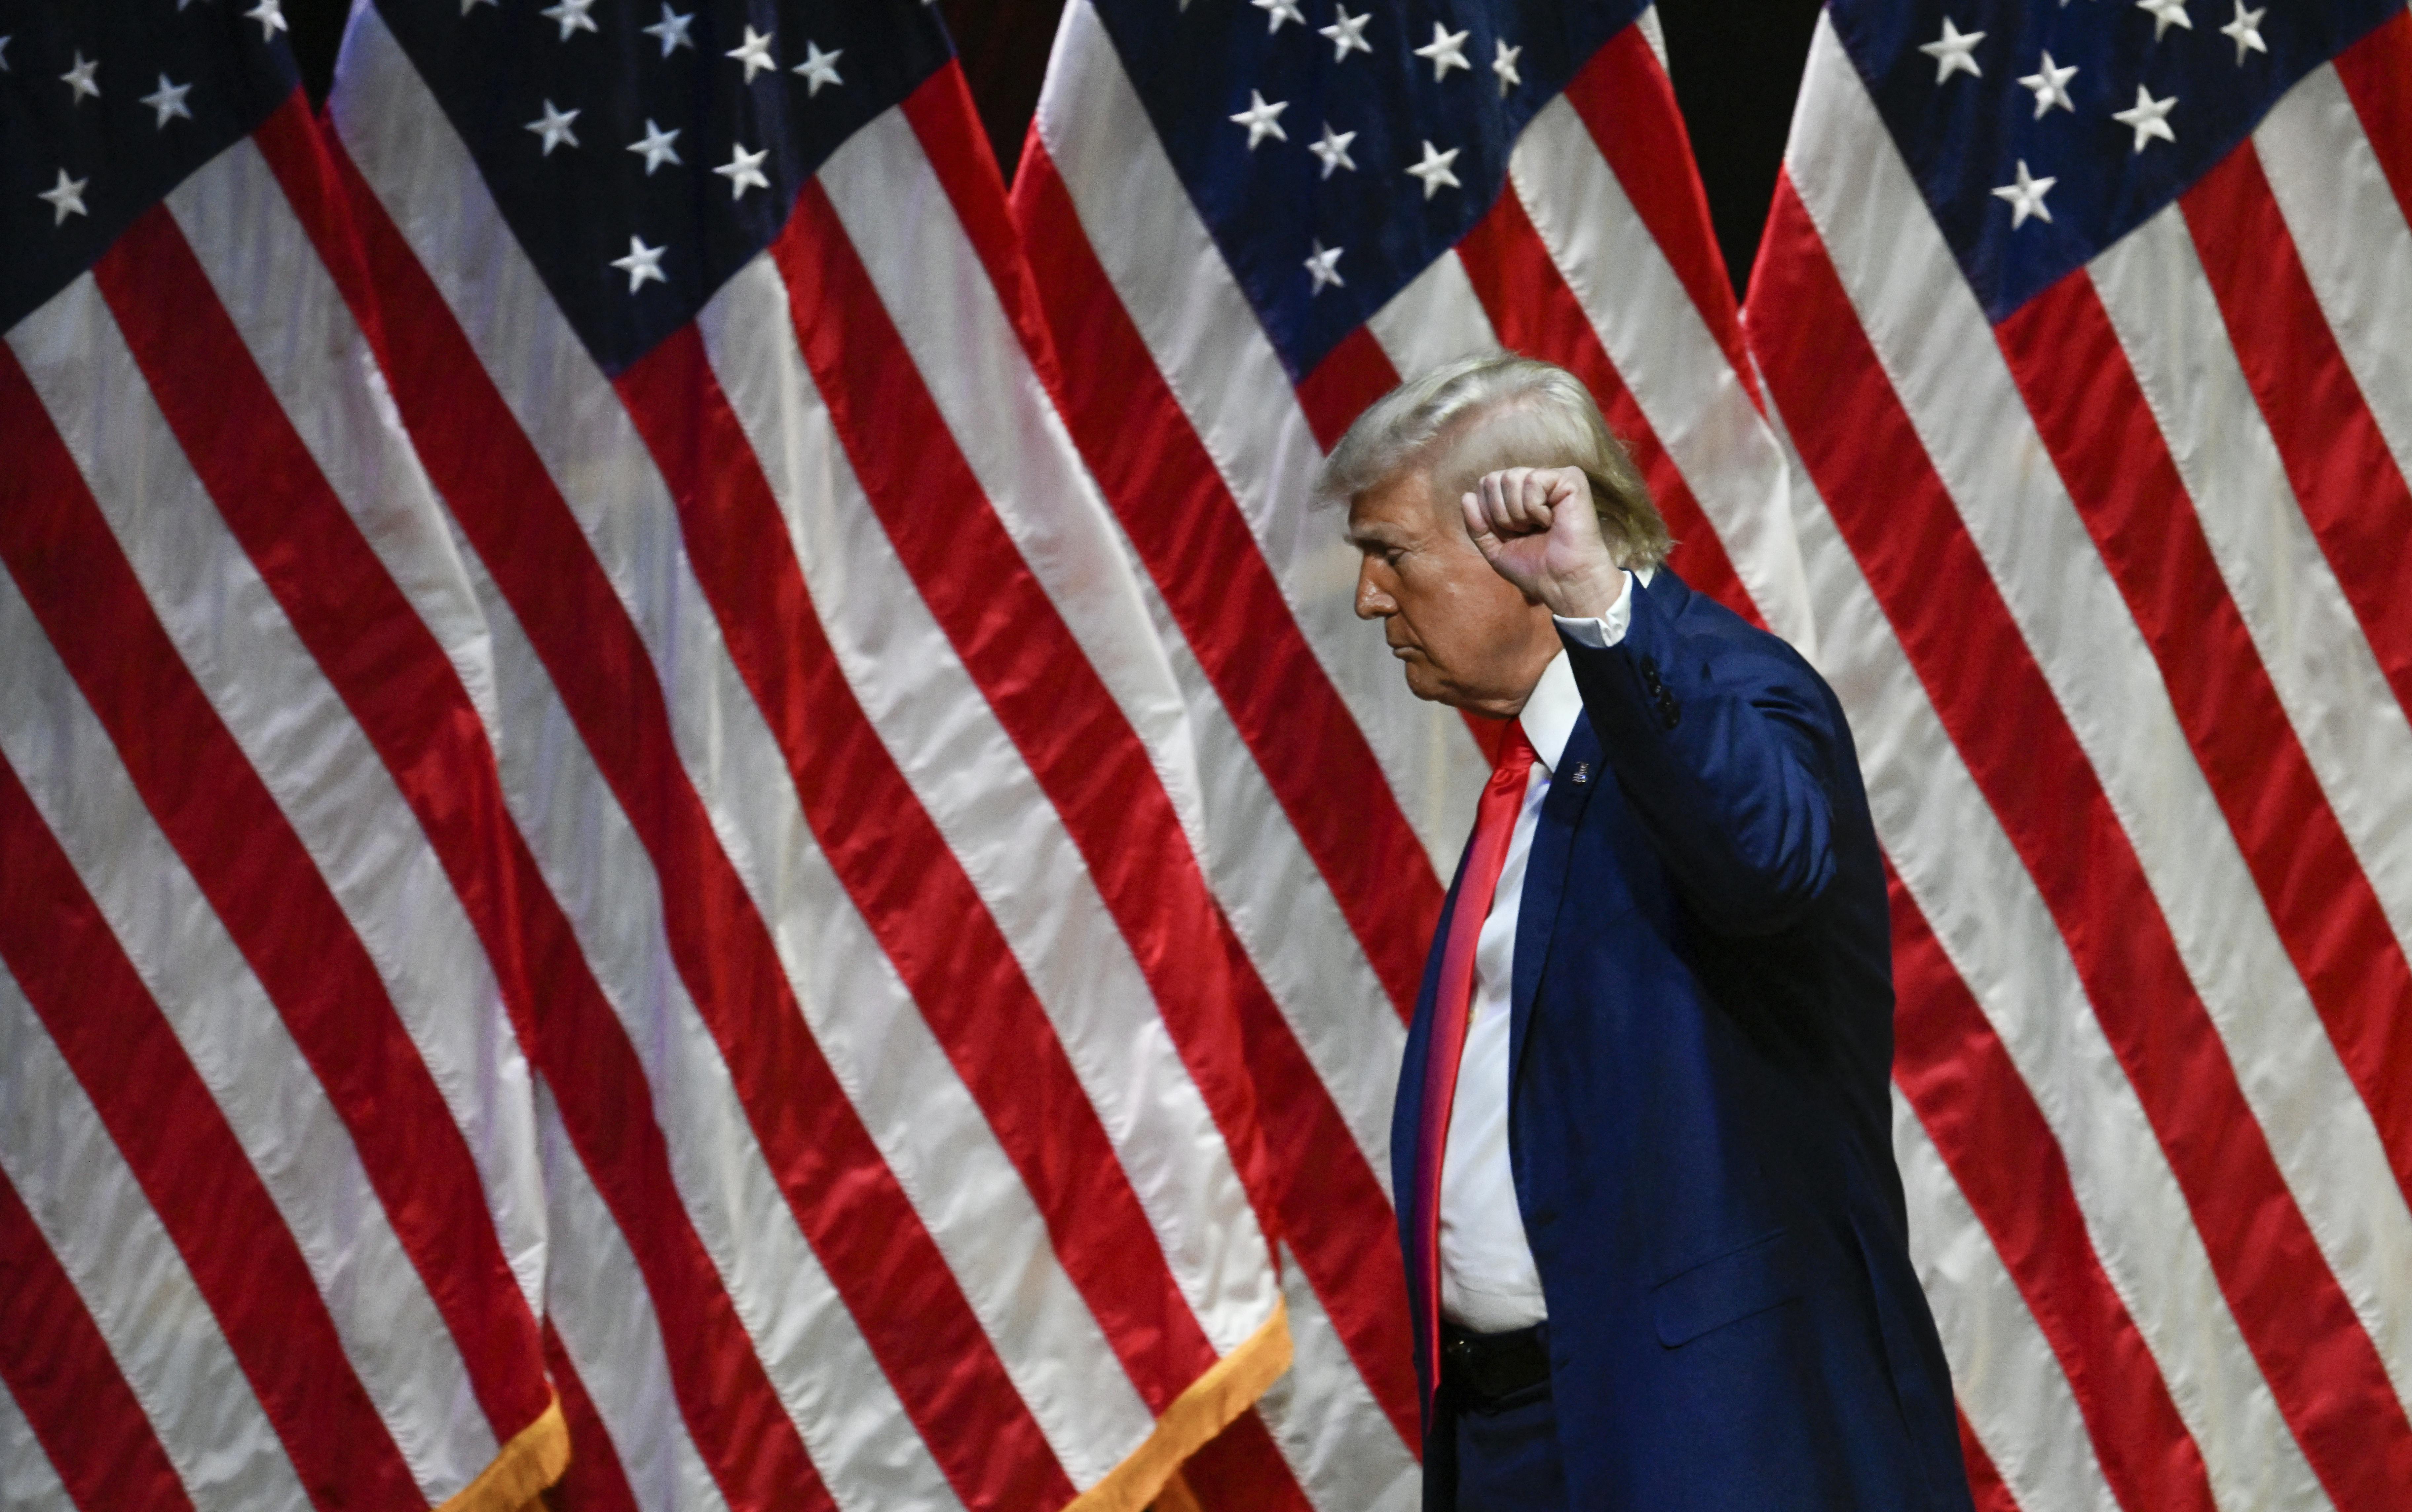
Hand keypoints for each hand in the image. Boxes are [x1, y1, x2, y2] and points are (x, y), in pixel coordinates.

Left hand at [1461, 467, 1626, 619]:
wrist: (1563, 583)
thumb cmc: (1535, 569)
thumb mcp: (1495, 549)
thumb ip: (1476, 524)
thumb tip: (1467, 495)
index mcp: (1518, 496)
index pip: (1484, 486)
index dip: (1489, 515)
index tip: (1511, 536)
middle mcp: (1535, 483)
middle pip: (1493, 479)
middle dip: (1501, 514)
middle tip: (1526, 532)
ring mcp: (1553, 478)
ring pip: (1510, 478)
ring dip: (1518, 513)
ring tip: (1539, 527)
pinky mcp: (1571, 478)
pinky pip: (1533, 480)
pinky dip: (1535, 508)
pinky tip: (1552, 521)